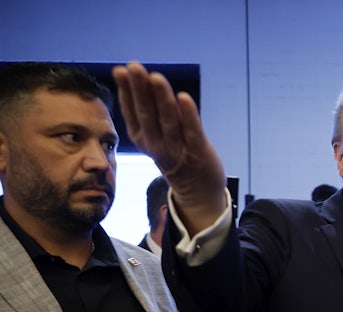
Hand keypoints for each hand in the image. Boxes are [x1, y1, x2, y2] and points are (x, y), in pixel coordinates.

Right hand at [112, 62, 228, 233]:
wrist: (198, 191)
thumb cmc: (176, 155)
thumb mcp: (155, 135)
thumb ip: (149, 110)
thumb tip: (134, 80)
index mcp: (143, 138)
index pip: (132, 111)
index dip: (126, 91)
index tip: (120, 71)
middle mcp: (156, 143)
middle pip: (147, 113)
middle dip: (140, 89)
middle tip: (134, 67)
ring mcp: (177, 148)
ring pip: (168, 120)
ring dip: (162, 98)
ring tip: (156, 77)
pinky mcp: (198, 151)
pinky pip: (192, 131)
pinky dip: (188, 115)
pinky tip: (184, 97)